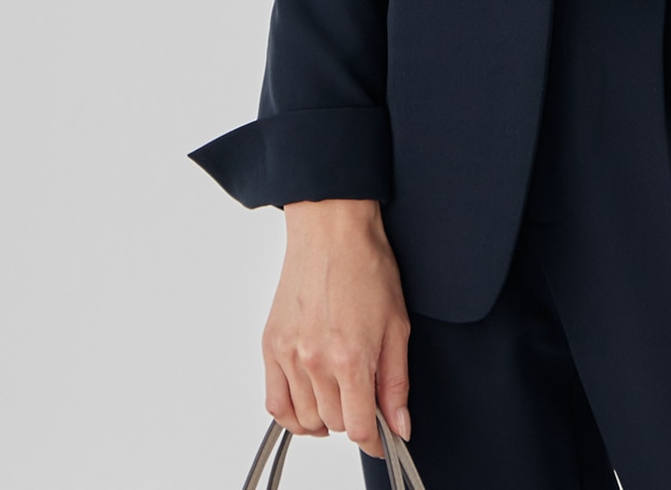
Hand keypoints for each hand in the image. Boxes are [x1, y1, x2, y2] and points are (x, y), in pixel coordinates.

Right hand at [261, 199, 410, 460]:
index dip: (376, 440)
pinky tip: (309, 403)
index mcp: (351, 358)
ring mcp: (289, 355)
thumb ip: (396, 382)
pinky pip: (275, 403)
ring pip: (305, 418)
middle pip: (334, 424)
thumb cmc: (367, 266)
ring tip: (340, 396)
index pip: (360, 427)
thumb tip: (400, 426)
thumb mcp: (397, 325)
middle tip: (365, 397)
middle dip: (354, 418)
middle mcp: (315, 362)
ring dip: (325, 417)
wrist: (332, 229)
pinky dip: (291, 414)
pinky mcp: (271, 346)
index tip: (383, 439)